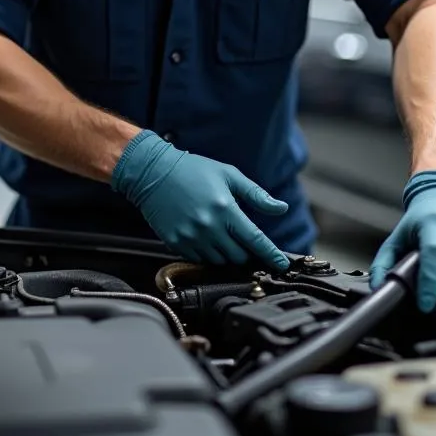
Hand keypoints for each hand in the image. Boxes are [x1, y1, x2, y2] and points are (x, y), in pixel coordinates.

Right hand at [111, 131, 289, 270]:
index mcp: (225, 209)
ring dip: (226, 253)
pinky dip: (207, 253)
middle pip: (238, 257)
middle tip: (242, 239)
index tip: (282, 265)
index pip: (255, 240)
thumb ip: (256, 195)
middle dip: (246, 252)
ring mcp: (191, 238)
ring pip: (219, 261)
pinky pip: (199, 260)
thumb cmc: (193, 170)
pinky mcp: (176, 244)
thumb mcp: (229, 175)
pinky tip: (204, 236)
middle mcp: (209, 227)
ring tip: (220, 233)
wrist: (154, 173)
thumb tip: (281, 208)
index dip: (271, 255)